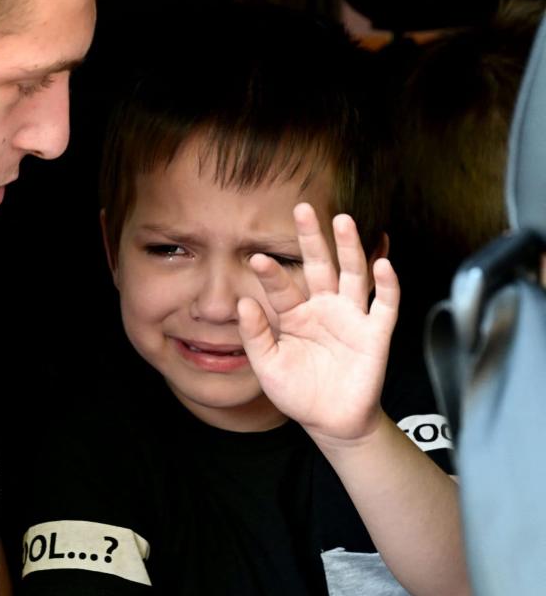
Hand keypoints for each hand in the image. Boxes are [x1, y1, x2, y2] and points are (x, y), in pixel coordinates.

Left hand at [237, 203, 399, 443]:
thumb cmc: (298, 392)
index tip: (256, 257)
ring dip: (350, 248)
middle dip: (312, 238)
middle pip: (319, 266)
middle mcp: (324, 308)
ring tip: (342, 221)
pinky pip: (384, 305)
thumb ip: (256, 336)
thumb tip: (243, 302)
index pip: (282, 287)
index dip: (271, 273)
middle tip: (303, 209)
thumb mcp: (268, 366)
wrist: (330, 422)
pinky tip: (383, 263)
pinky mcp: (375, 334)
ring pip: (352, 275)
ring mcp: (351, 318)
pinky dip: (387, 285)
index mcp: (295, 315)